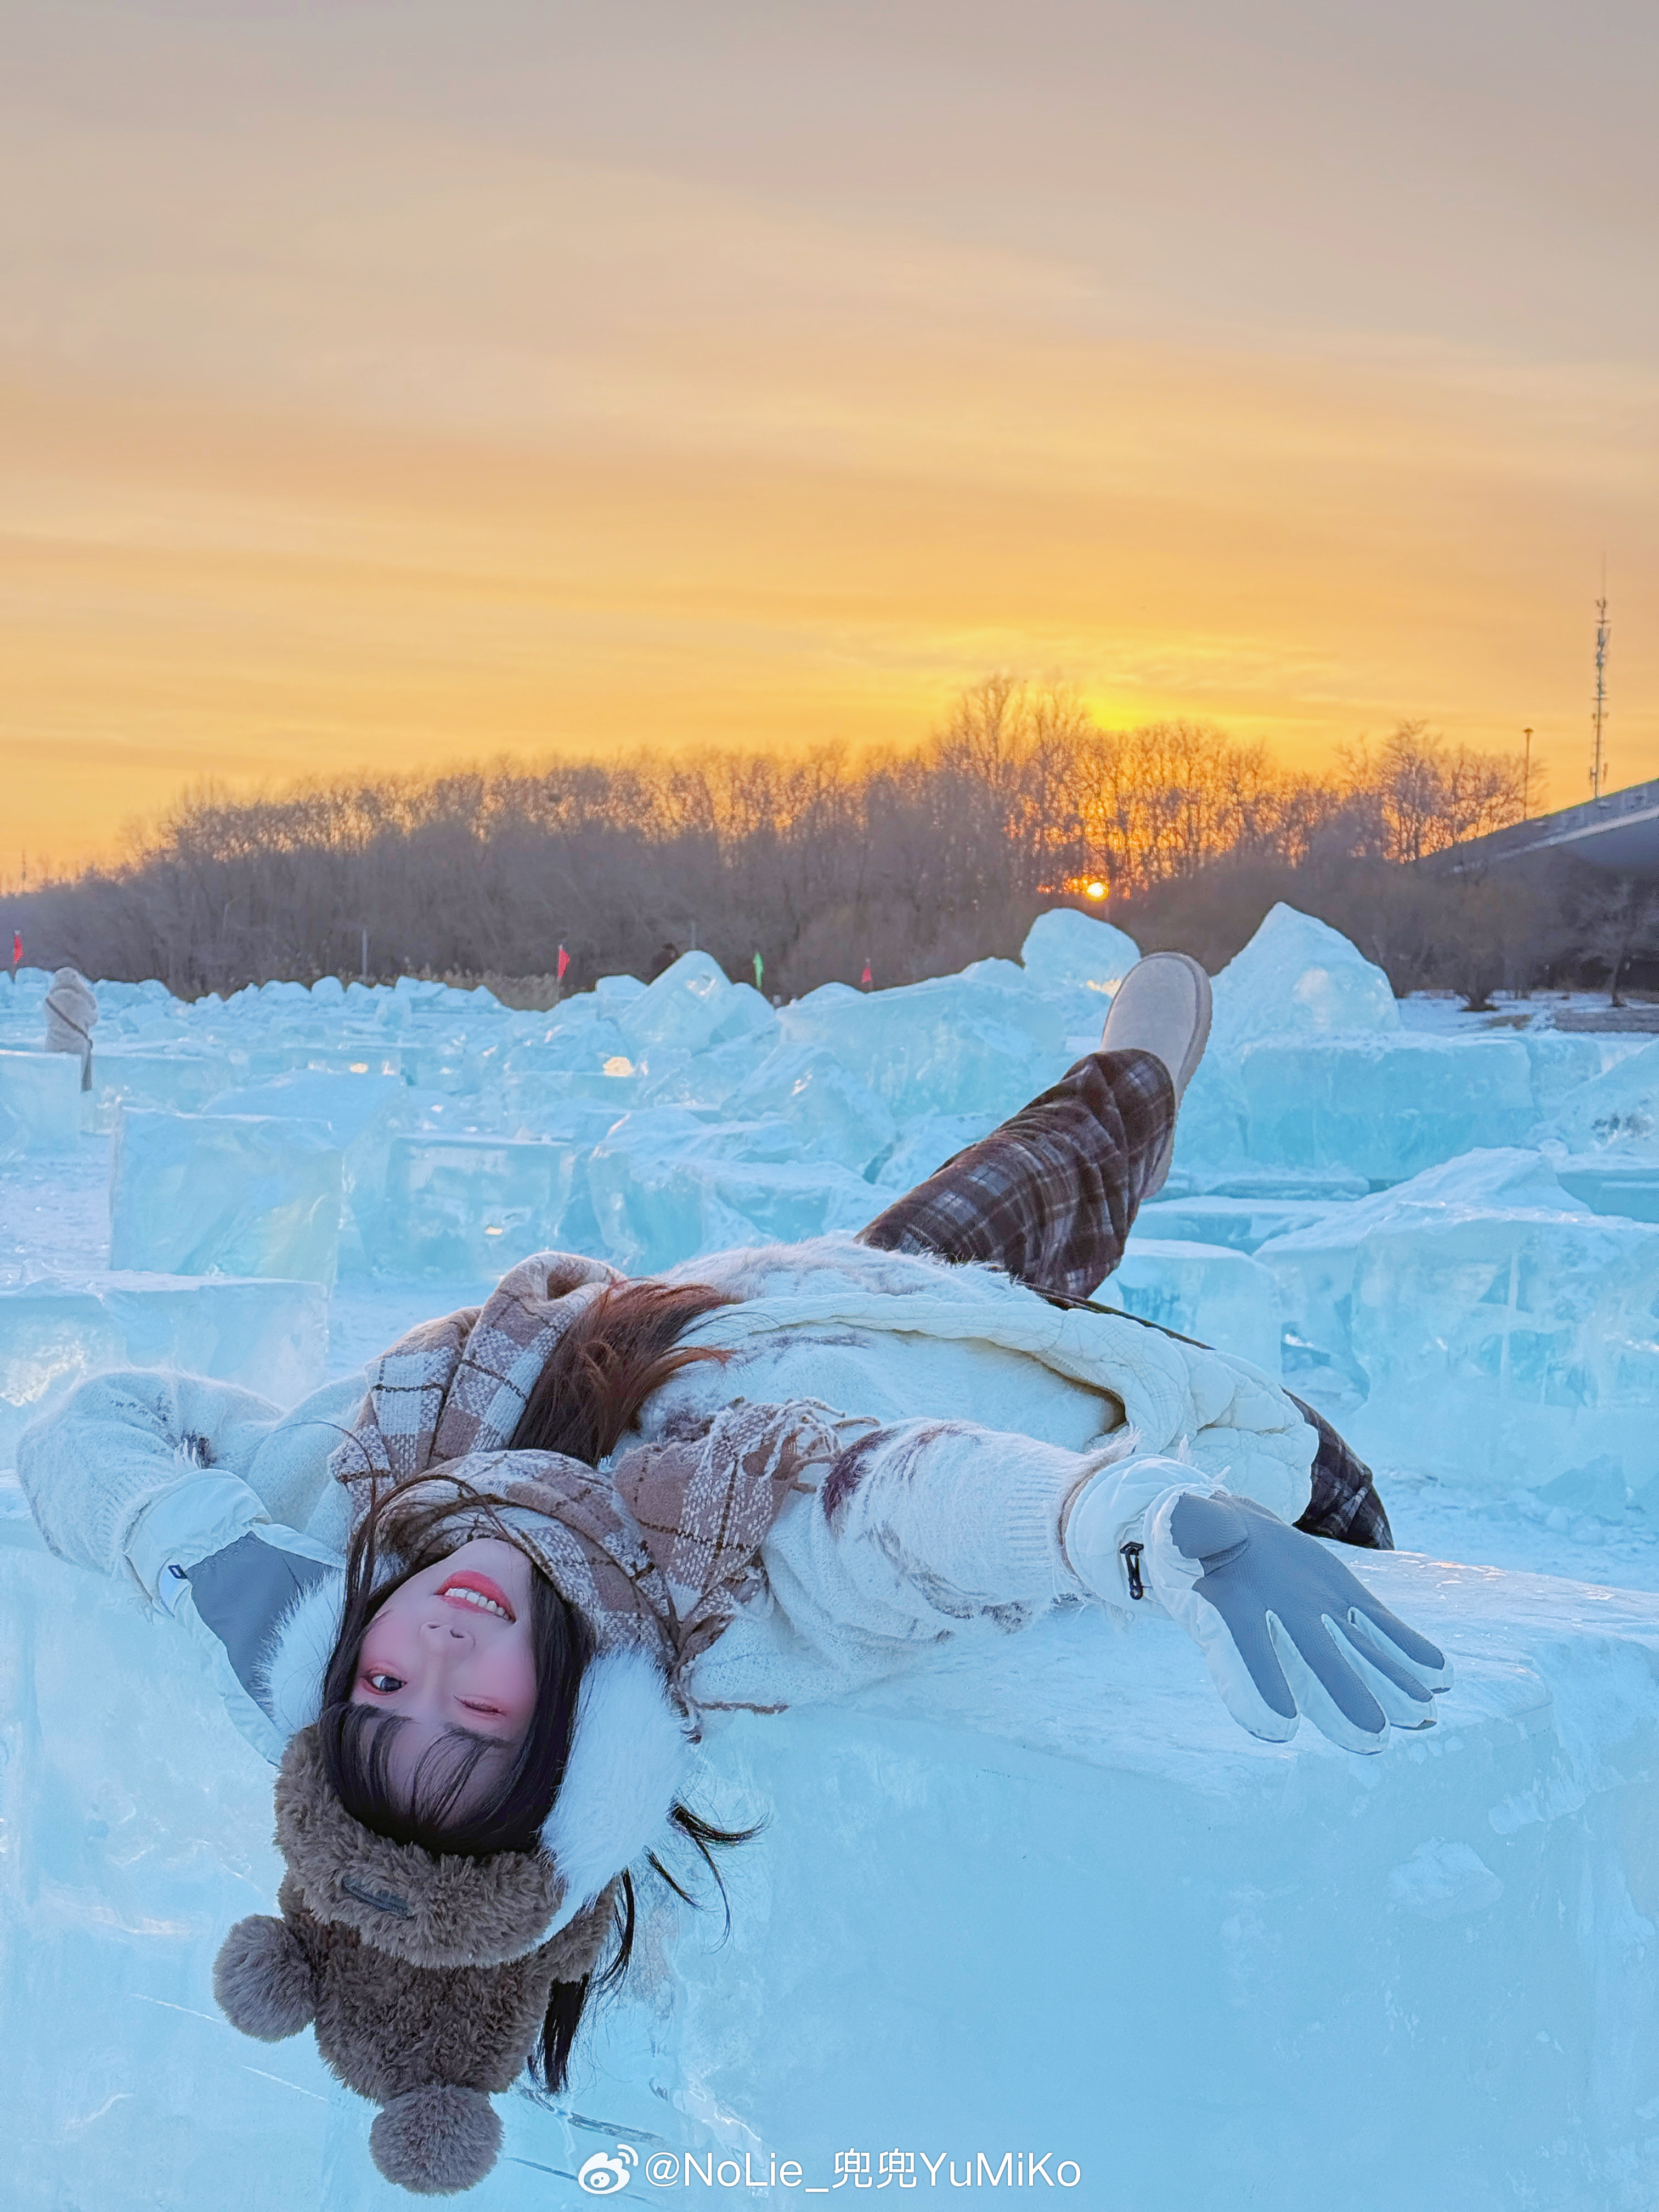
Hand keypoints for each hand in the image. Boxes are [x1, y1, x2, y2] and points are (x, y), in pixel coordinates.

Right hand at [1150, 1490, 1451, 1752]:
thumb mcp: (1186, 1522)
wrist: (1229, 1532)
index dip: (1256, 1686)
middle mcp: (1278, 1626)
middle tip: (1371, 1738)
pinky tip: (1441, 1676)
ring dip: (1388, 1686)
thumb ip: (1190, 1524)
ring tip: (1422, 1714)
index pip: (1240, 1652)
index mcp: (1227, 1610)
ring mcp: (1316, 1616)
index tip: (1278, 1726)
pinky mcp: (1344, 1602)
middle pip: (1310, 1667)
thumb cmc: (1194, 1533)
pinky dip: (1408, 1651)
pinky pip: (1379, 1628)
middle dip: (1341, 1700)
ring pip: (1354, 1655)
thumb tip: (1179, 1517)